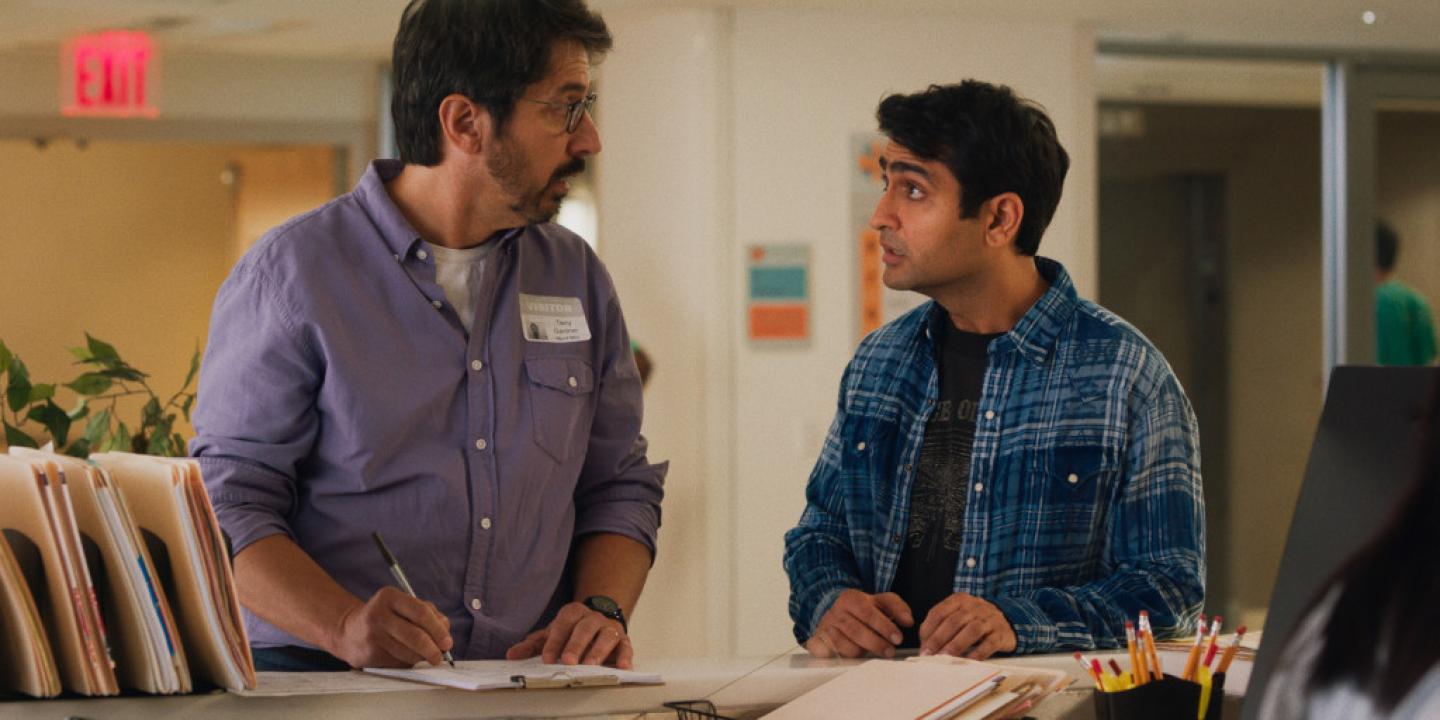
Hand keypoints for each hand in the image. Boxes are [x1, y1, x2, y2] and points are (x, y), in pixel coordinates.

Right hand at [328, 586, 452, 668]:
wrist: (350, 632)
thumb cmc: (386, 617)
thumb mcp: (404, 606)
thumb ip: (428, 614)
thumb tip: (445, 634)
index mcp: (390, 597)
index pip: (421, 612)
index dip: (438, 630)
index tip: (447, 642)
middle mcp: (378, 614)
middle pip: (415, 636)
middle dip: (433, 649)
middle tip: (440, 656)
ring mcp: (372, 635)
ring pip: (408, 653)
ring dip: (421, 658)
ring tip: (424, 656)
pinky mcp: (369, 654)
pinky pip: (397, 663)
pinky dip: (408, 663)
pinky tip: (406, 656)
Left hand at [505, 602, 632, 668]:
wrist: (598, 621)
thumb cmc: (571, 631)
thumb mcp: (551, 634)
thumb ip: (532, 645)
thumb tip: (511, 655)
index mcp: (573, 613)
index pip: (563, 624)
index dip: (555, 641)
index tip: (547, 658)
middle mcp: (592, 618)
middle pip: (584, 629)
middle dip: (576, 645)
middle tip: (568, 661)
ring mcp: (609, 628)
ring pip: (606, 636)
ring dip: (598, 651)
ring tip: (590, 665)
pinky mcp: (623, 640)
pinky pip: (626, 646)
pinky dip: (625, 656)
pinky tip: (622, 667)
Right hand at [804, 590, 912, 658]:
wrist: (833, 613)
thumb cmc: (861, 610)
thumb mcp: (879, 602)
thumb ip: (897, 607)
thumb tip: (908, 620)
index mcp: (851, 598)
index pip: (868, 612)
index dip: (884, 626)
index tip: (898, 638)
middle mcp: (836, 612)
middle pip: (855, 630)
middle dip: (876, 643)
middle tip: (890, 652)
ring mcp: (825, 627)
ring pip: (843, 644)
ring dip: (861, 652)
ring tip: (874, 655)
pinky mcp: (817, 641)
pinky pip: (829, 653)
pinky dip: (842, 656)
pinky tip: (854, 657)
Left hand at [918, 592, 1015, 659]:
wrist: (1007, 619)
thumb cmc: (975, 620)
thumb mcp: (959, 616)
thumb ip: (942, 626)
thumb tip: (925, 646)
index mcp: (959, 600)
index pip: (939, 612)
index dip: (928, 629)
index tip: (922, 645)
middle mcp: (974, 607)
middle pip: (953, 621)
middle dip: (938, 639)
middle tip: (929, 654)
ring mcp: (989, 619)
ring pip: (971, 630)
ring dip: (956, 645)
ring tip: (945, 657)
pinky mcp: (1000, 633)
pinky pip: (989, 643)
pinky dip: (978, 652)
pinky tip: (969, 661)